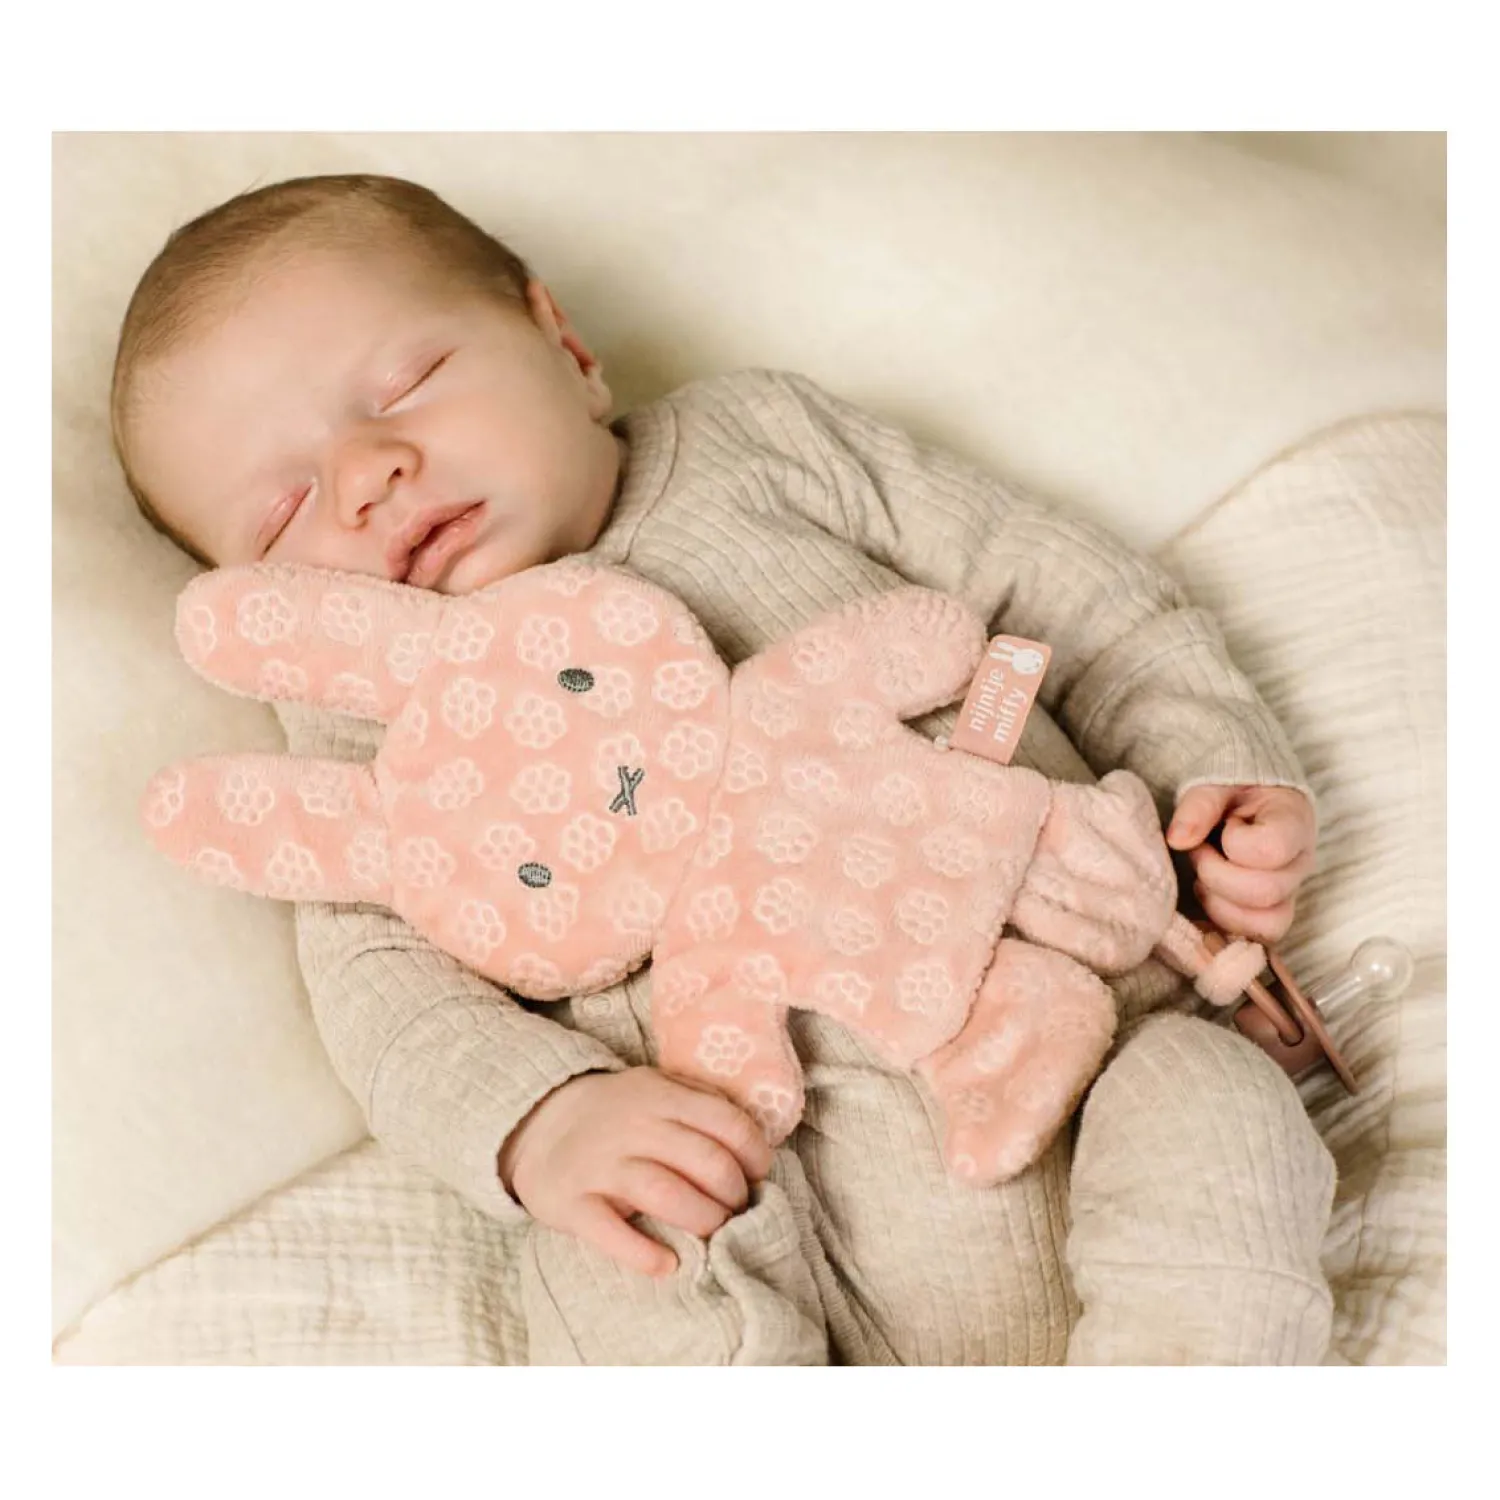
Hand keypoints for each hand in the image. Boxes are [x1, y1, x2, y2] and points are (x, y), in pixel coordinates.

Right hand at [497, 1067, 774, 1277]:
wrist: (536, 1122)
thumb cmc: (615, 1114)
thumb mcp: (656, 1089)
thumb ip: (700, 1104)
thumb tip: (755, 1142)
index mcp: (660, 1095)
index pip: (727, 1123)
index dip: (755, 1154)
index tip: (759, 1176)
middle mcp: (632, 1126)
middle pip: (704, 1161)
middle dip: (734, 1194)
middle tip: (736, 1209)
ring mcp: (599, 1165)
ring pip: (665, 1193)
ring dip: (703, 1219)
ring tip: (712, 1232)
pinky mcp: (571, 1203)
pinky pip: (609, 1232)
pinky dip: (643, 1253)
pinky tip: (667, 1264)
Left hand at [1165, 784, 1315, 943]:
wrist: (1247, 800)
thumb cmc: (1232, 792)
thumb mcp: (1214, 785)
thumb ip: (1197, 806)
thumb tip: (1177, 840)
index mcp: (1294, 823)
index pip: (1271, 849)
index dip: (1235, 843)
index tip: (1224, 825)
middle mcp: (1300, 864)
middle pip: (1265, 893)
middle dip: (1216, 876)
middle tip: (1200, 853)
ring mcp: (1290, 893)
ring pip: (1265, 926)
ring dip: (1220, 905)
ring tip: (1204, 878)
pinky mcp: (1273, 913)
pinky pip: (1257, 938)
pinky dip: (1224, 925)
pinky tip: (1207, 897)